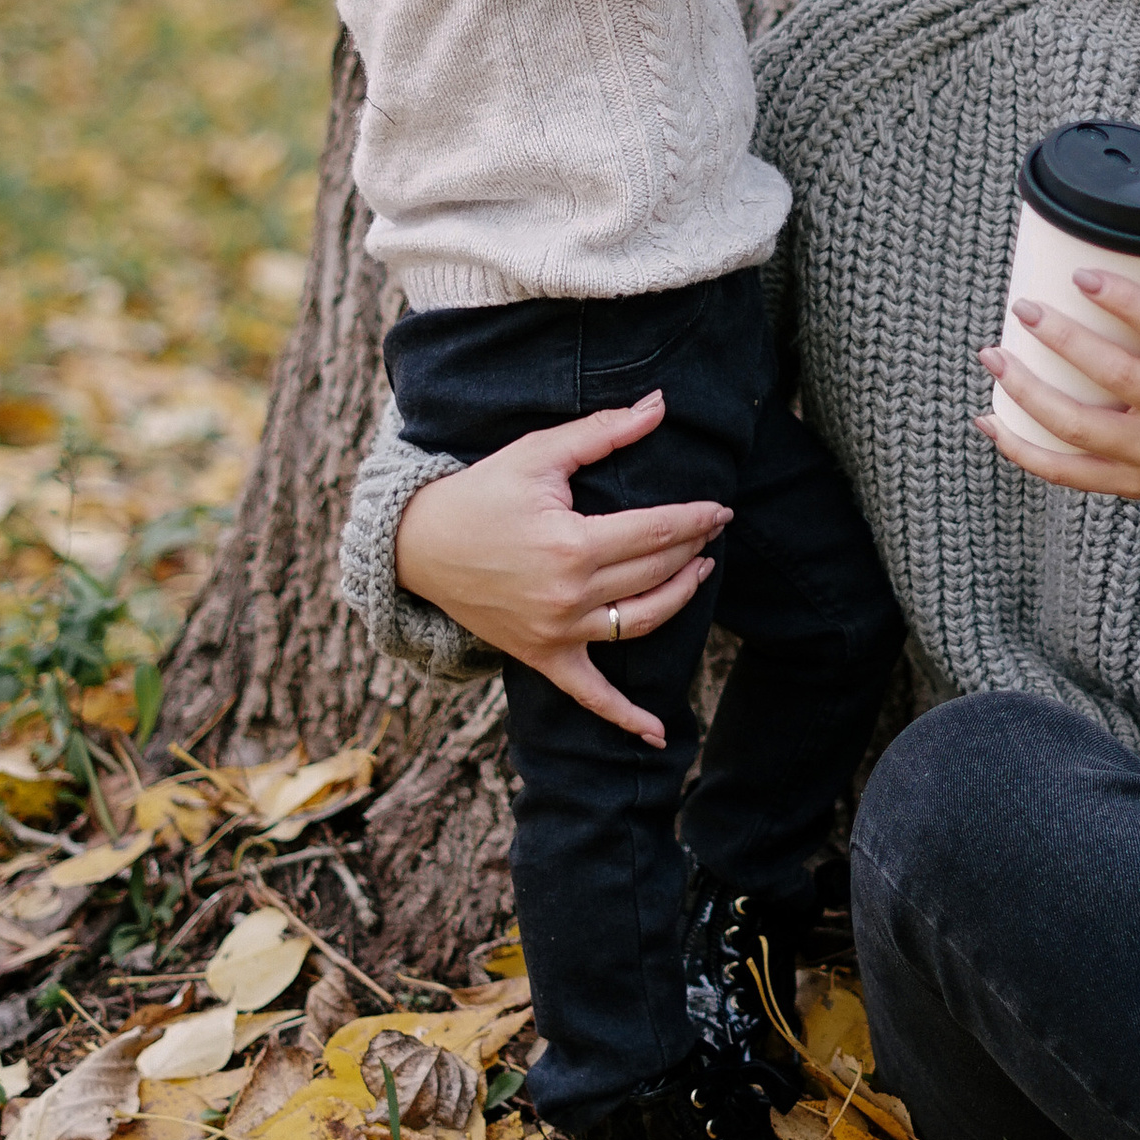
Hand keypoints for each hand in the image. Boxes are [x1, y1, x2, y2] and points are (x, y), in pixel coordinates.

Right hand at [389, 395, 726, 739]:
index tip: (720, 510)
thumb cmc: (481, 492)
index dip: (696, 520)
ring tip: (700, 572)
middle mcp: (569, 595)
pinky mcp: (542, 656)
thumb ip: (603, 431)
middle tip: (712, 530)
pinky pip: (590, 696)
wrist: (418, 545)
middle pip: (655, 572)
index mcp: (572, 544)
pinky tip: (658, 735)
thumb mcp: (539, 454)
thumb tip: (659, 405)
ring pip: (640, 622)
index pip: (657, 532)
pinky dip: (624, 718)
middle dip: (692, 548)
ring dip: (680, 598)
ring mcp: (557, 632)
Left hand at [976, 269, 1139, 515]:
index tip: (1080, 275)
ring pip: (1078, 429)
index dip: (1123, 300)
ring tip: (994, 356)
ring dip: (1027, 392)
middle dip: (1061, 339)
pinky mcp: (1131, 484)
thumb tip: (1132, 249)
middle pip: (1115, 376)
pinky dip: (1022, 449)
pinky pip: (1067, 473)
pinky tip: (991, 420)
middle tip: (1023, 308)